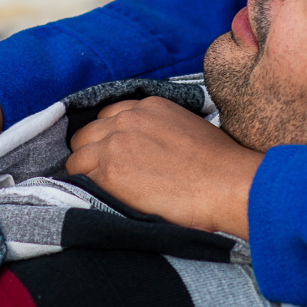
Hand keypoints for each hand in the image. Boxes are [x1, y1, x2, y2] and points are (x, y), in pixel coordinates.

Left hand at [66, 97, 260, 237]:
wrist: (228, 184)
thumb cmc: (220, 167)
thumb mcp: (187, 129)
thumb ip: (160, 132)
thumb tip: (149, 151)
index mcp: (149, 106)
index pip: (109, 117)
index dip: (107, 138)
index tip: (111, 155)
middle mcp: (128, 118)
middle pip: (88, 133)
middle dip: (91, 153)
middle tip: (103, 176)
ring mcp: (116, 142)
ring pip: (78, 157)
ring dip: (86, 172)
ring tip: (99, 192)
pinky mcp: (111, 170)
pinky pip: (81, 178)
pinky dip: (86, 189)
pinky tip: (99, 201)